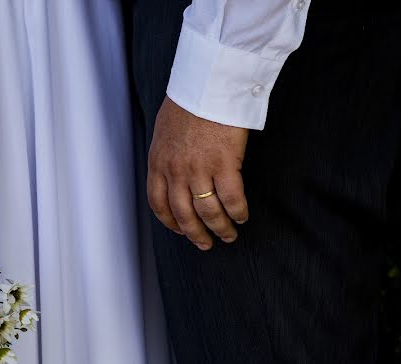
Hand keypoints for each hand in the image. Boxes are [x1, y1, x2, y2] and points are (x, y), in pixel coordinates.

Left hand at [147, 96, 249, 250]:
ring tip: (228, 236)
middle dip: (195, 234)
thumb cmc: (189, 99)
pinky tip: (242, 217)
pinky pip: (231, 199)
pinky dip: (237, 212)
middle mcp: (175, 171)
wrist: (208, 82)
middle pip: (183, 214)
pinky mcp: (224, 164)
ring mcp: (199, 169)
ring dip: (219, 228)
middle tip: (205, 244)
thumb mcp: (165, 129)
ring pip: (207, 212)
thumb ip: (167, 153)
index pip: (158, 203)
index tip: (179, 230)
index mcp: (158, 162)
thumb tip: (173, 167)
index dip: (169, 222)